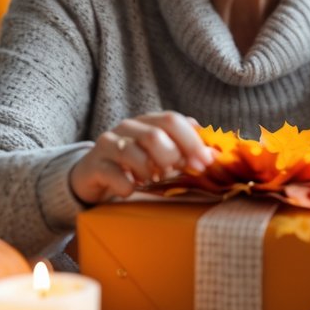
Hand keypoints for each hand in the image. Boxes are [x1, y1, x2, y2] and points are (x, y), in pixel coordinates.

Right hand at [69, 110, 211, 203]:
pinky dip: (127, 186)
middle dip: (172, 157)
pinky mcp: (95, 164)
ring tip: (151, 180)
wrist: (95, 175)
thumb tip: (215, 154)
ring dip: (149, 172)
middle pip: (155, 135)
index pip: (173, 120)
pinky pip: (114, 174)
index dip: (192, 141)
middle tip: (176, 173)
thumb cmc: (136, 164)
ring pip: (133, 153)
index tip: (205, 162)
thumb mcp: (163, 155)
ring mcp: (109, 144)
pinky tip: (131, 189)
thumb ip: (187, 151)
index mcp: (148, 121)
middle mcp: (128, 127)